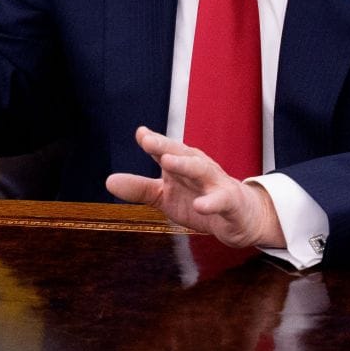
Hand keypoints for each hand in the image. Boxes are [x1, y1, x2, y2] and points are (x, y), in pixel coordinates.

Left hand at [105, 127, 284, 250]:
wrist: (241, 217)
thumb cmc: (199, 198)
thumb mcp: (166, 196)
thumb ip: (140, 188)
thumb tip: (109, 181)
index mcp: (181, 163)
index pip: (165, 149)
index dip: (153, 141)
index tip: (140, 134)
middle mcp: (198, 167)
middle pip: (181, 153)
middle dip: (165, 144)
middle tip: (147, 139)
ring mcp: (215, 183)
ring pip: (200, 169)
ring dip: (184, 164)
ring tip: (168, 161)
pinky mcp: (230, 202)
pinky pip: (221, 200)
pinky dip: (211, 203)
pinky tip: (200, 206)